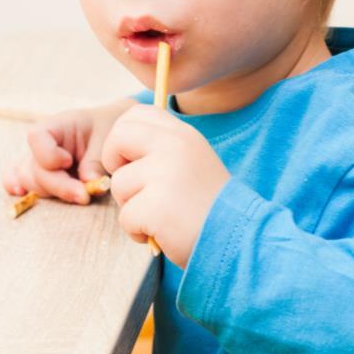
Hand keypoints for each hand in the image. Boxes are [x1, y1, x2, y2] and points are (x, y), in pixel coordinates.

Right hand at [2, 98, 134, 204]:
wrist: (109, 132)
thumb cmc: (106, 131)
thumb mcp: (107, 139)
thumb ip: (95, 161)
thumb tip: (88, 183)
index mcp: (56, 126)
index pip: (36, 137)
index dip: (49, 155)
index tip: (69, 161)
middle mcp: (41, 144)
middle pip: (33, 168)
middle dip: (58, 185)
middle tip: (85, 195)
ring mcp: (36, 160)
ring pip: (29, 181)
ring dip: (51, 192)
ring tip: (79, 195)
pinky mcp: (38, 174)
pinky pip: (15, 178)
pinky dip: (15, 186)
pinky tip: (21, 195)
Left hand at [101, 104, 229, 268]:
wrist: (239, 239)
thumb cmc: (208, 205)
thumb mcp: (191, 162)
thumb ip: (162, 148)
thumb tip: (118, 146)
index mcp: (183, 134)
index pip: (135, 114)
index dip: (122, 137)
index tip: (131, 159)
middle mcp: (174, 146)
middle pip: (117, 138)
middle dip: (114, 163)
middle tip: (132, 186)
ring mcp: (164, 174)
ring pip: (119, 185)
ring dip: (131, 207)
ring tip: (160, 216)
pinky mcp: (156, 206)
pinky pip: (125, 217)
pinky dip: (137, 231)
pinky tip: (162, 233)